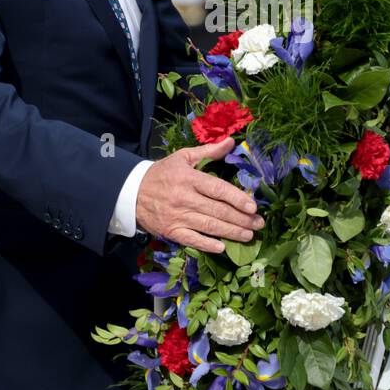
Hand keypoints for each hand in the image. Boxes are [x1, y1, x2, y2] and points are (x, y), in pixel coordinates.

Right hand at [135, 138, 263, 252]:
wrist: (131, 192)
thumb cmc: (162, 173)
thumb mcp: (183, 157)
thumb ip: (209, 151)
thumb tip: (231, 142)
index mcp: (189, 178)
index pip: (218, 189)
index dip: (237, 199)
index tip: (253, 206)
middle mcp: (184, 198)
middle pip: (218, 211)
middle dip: (241, 219)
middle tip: (258, 224)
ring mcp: (177, 217)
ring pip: (209, 226)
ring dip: (231, 232)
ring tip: (249, 235)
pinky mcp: (171, 231)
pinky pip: (192, 240)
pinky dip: (207, 245)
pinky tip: (222, 247)